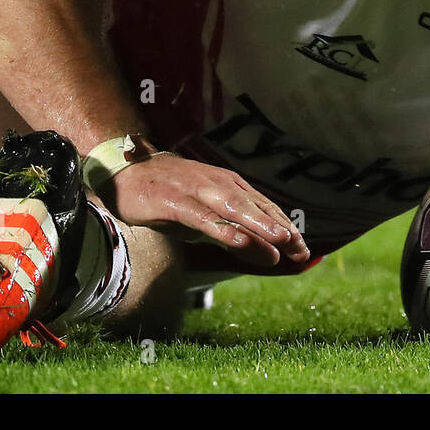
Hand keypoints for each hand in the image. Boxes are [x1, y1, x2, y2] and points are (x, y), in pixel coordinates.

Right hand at [104, 154, 309, 267]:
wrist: (126, 173)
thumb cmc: (170, 196)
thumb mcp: (206, 220)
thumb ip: (236, 237)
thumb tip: (268, 256)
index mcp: (228, 186)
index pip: (263, 207)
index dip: (284, 227)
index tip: (303, 250)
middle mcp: (217, 184)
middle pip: (254, 207)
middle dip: (279, 228)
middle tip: (300, 248)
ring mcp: (196, 190)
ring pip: (233, 208)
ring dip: (259, 224)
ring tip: (280, 240)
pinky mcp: (174, 201)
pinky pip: (202, 217)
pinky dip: (222, 227)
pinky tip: (238, 240)